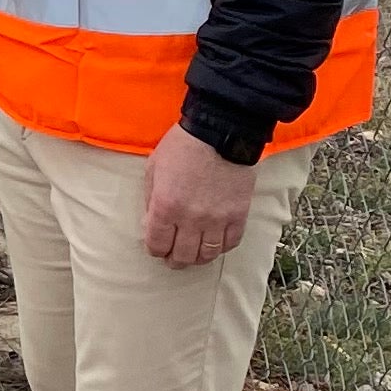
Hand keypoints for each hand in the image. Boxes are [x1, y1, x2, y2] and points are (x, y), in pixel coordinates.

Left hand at [142, 123, 258, 267]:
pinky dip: (221, 248)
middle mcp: (190, 219)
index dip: (155, 249)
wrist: (220, 132)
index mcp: (165, 206)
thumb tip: (151, 222)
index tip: (157, 247)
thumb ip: (151, 199)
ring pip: (207, 255)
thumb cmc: (183, 146)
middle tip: (174, 257)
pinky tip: (215, 243)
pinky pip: (230, 243)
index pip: (157, 244)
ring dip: (198, 258)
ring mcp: (216, 219)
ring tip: (194, 254)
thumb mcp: (154, 168)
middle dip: (174, 259)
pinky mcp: (238, 215)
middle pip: (182, 256)